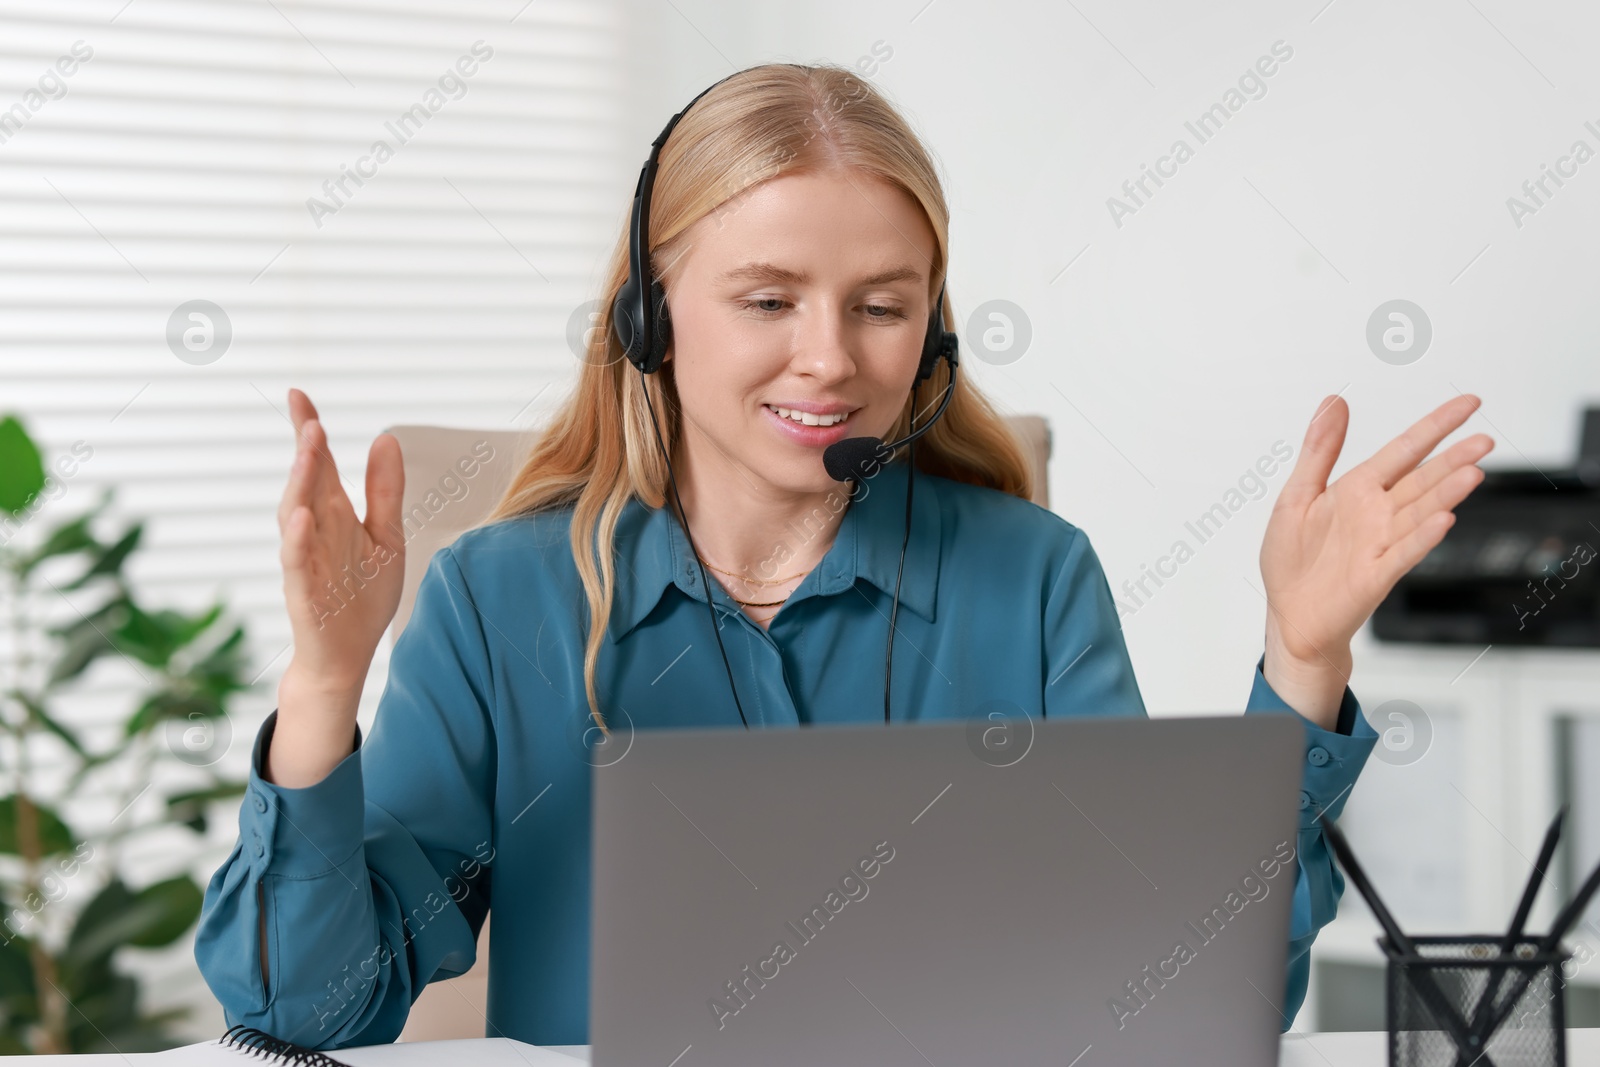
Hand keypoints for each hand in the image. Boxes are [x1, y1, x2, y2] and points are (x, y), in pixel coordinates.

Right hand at [277, 388, 405, 695]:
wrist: (347, 655)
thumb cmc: (363, 597)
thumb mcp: (387, 536)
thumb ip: (385, 490)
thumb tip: (385, 438)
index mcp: (334, 515)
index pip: (319, 464)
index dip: (308, 429)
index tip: (298, 394)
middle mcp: (315, 531)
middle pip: (306, 482)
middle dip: (307, 450)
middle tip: (309, 418)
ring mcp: (305, 560)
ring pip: (295, 514)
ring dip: (300, 482)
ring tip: (308, 450)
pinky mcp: (304, 592)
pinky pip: (296, 562)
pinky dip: (297, 540)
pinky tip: (302, 517)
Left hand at [1258, 394, 1493, 727]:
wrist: (1290, 614)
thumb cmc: (1292, 559)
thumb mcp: (1296, 494)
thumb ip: (1319, 450)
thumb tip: (1334, 402)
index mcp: (1357, 490)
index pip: (1405, 449)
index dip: (1436, 426)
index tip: (1469, 403)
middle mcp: (1377, 514)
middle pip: (1423, 479)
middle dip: (1453, 458)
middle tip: (1484, 439)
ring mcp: (1380, 544)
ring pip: (1420, 512)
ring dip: (1446, 493)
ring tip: (1474, 471)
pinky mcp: (1376, 575)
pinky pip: (1404, 553)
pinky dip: (1423, 537)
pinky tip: (1444, 520)